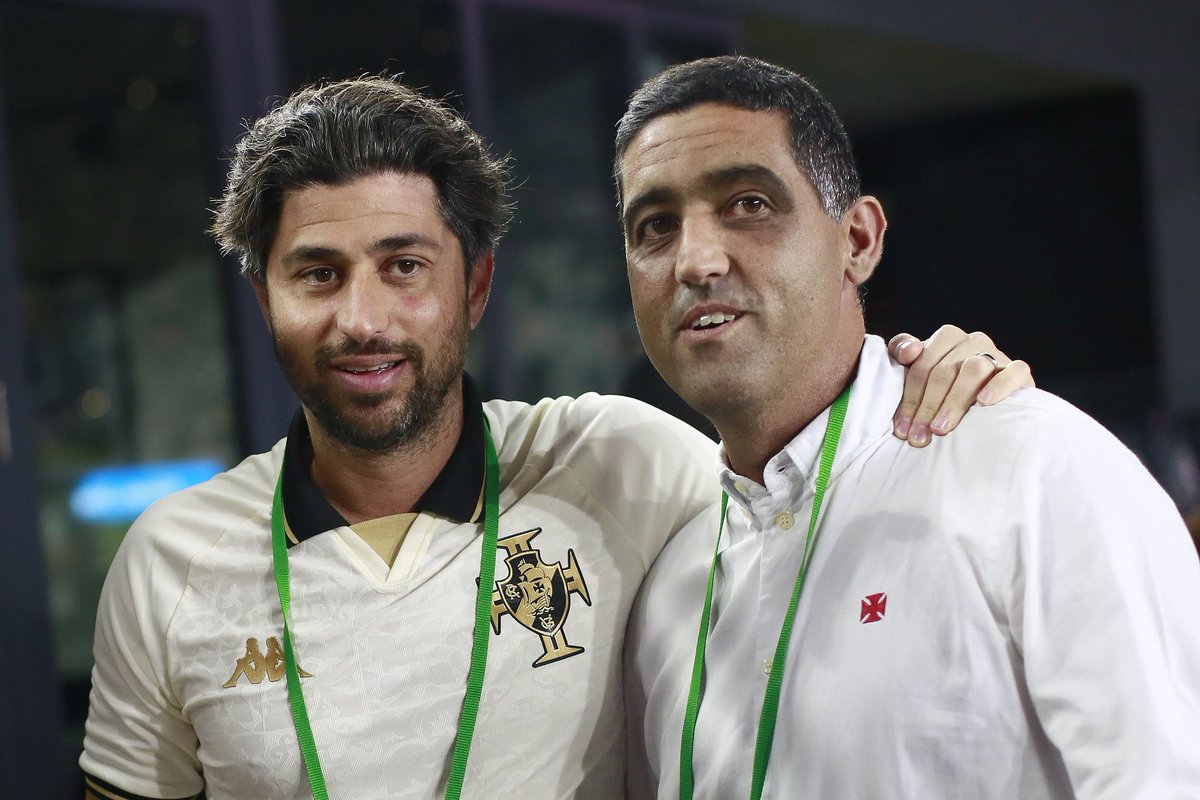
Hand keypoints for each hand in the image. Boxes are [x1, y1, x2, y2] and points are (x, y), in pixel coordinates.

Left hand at [887, 325, 1033, 447]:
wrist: (988, 404)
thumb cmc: (943, 388)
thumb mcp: (919, 371)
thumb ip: (901, 351)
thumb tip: (909, 351)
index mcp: (947, 338)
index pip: (922, 365)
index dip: (910, 398)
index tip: (902, 428)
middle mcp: (972, 341)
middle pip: (945, 370)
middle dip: (927, 406)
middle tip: (919, 436)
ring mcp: (997, 354)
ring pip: (974, 370)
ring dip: (954, 401)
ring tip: (941, 428)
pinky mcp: (1020, 371)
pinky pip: (1014, 372)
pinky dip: (998, 386)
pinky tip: (984, 402)